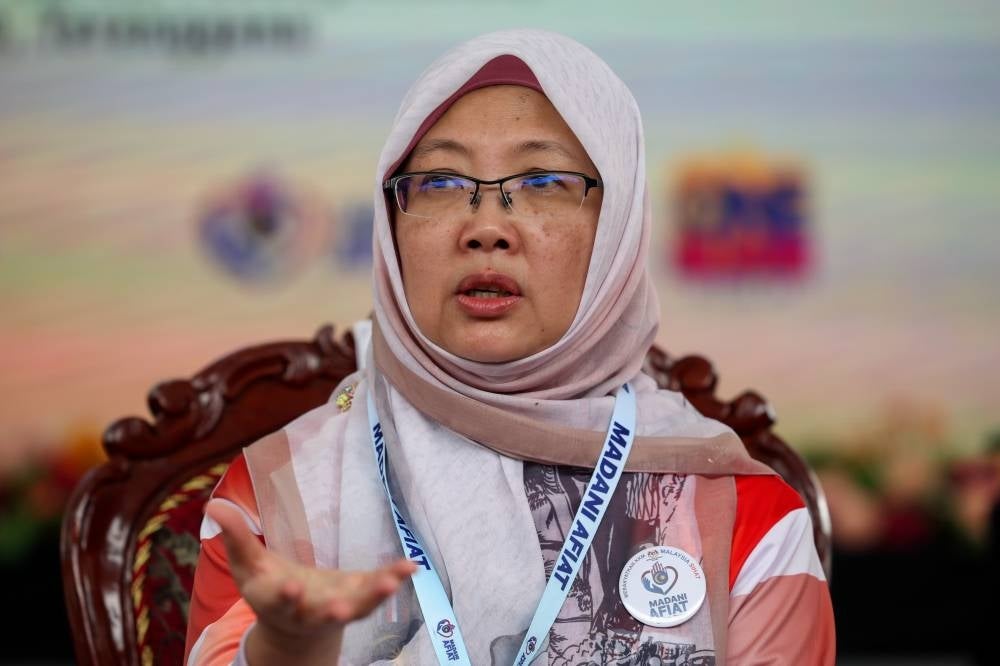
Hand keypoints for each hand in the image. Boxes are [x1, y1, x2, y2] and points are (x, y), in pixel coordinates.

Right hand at [206, 500, 416, 662]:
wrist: (294, 625)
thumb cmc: (267, 586)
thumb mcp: (247, 564)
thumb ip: (235, 536)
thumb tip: (213, 503)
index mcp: (277, 602)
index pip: (279, 601)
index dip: (284, 596)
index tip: (290, 587)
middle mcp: (308, 611)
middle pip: (320, 614)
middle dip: (330, 610)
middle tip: (341, 608)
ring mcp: (337, 607)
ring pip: (356, 609)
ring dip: (372, 598)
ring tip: (390, 584)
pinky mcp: (357, 598)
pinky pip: (377, 592)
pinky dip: (393, 579)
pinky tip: (410, 566)